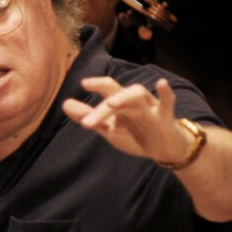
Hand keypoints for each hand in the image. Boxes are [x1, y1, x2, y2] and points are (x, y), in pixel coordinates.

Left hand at [62, 77, 192, 163]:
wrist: (163, 149)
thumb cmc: (136, 133)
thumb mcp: (109, 126)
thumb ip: (88, 115)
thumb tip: (65, 103)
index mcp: (121, 102)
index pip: (108, 88)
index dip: (97, 83)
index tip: (83, 83)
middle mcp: (134, 101)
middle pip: (119, 93)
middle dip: (102, 106)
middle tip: (85, 123)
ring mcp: (150, 107)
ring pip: (138, 95)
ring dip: (124, 98)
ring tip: (111, 103)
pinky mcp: (164, 118)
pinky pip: (167, 102)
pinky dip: (165, 93)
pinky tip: (161, 83)